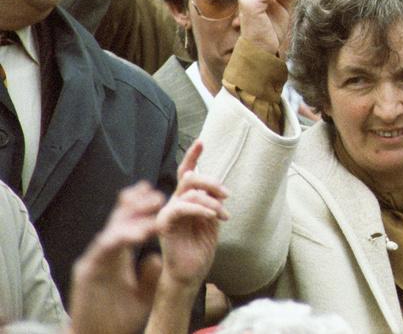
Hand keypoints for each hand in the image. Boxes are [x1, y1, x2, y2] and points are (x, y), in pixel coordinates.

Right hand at [69, 182, 165, 333]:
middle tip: (157, 194)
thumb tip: (157, 258)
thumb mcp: (143, 295)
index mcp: (119, 255)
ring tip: (152, 209)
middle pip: (119, 222)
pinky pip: (103, 250)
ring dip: (132, 218)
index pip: (129, 226)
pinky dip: (119, 240)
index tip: (159, 195)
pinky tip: (136, 235)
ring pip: (112, 231)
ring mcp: (95, 260)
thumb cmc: (118, 318)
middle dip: (137, 206)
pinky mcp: (87, 272)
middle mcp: (106, 253)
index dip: (141, 210)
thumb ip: (151, 276)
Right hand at [157, 141, 227, 288]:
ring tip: (223, 214)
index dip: (193, 156)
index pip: (187, 173)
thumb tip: (211, 185)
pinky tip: (213, 215)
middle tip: (226, 194)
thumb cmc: (201, 247)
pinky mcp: (164, 223)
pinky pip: (182, 207)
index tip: (201, 141)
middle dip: (211, 181)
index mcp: (186, 199)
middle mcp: (175, 202)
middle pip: (190, 178)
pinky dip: (201, 208)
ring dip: (211, 200)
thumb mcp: (212, 218)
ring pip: (189, 191)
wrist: (191, 272)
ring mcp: (168, 211)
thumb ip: (210, 200)